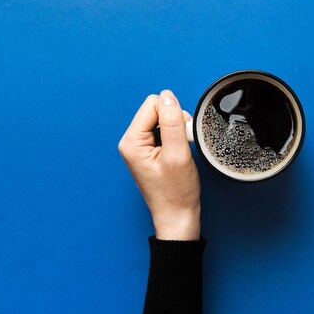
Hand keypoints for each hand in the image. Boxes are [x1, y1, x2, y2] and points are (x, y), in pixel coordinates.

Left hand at [118, 90, 200, 240]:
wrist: (178, 217)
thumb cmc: (176, 193)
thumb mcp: (177, 154)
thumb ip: (172, 122)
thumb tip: (168, 96)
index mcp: (131, 141)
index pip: (153, 104)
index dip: (173, 116)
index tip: (180, 138)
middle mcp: (131, 142)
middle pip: (157, 110)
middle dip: (175, 122)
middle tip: (182, 146)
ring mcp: (140, 147)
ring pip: (162, 119)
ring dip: (177, 131)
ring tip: (181, 152)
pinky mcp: (149, 151)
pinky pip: (164, 131)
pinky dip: (176, 138)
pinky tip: (179, 154)